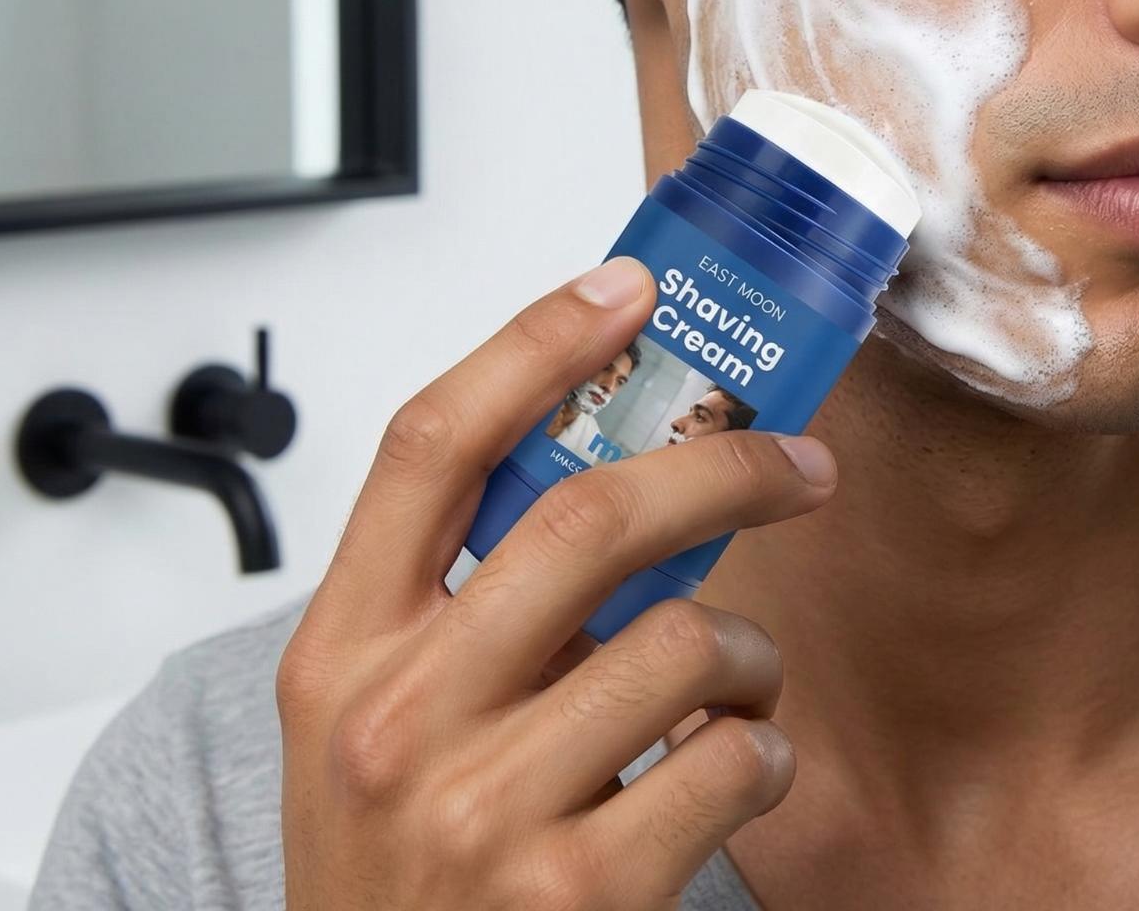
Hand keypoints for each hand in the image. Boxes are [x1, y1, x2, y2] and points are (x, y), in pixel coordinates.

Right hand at [277, 256, 836, 908]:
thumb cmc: (398, 866)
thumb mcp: (384, 717)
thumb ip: (469, 603)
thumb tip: (632, 476)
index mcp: (342, 650)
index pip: (431, 446)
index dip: (535, 344)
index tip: (625, 289)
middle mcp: (398, 720)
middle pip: (589, 514)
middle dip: (723, 465)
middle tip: (795, 459)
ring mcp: (482, 812)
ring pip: (684, 641)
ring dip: (746, 651)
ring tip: (733, 683)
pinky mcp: (574, 898)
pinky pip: (731, 759)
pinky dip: (762, 749)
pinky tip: (733, 767)